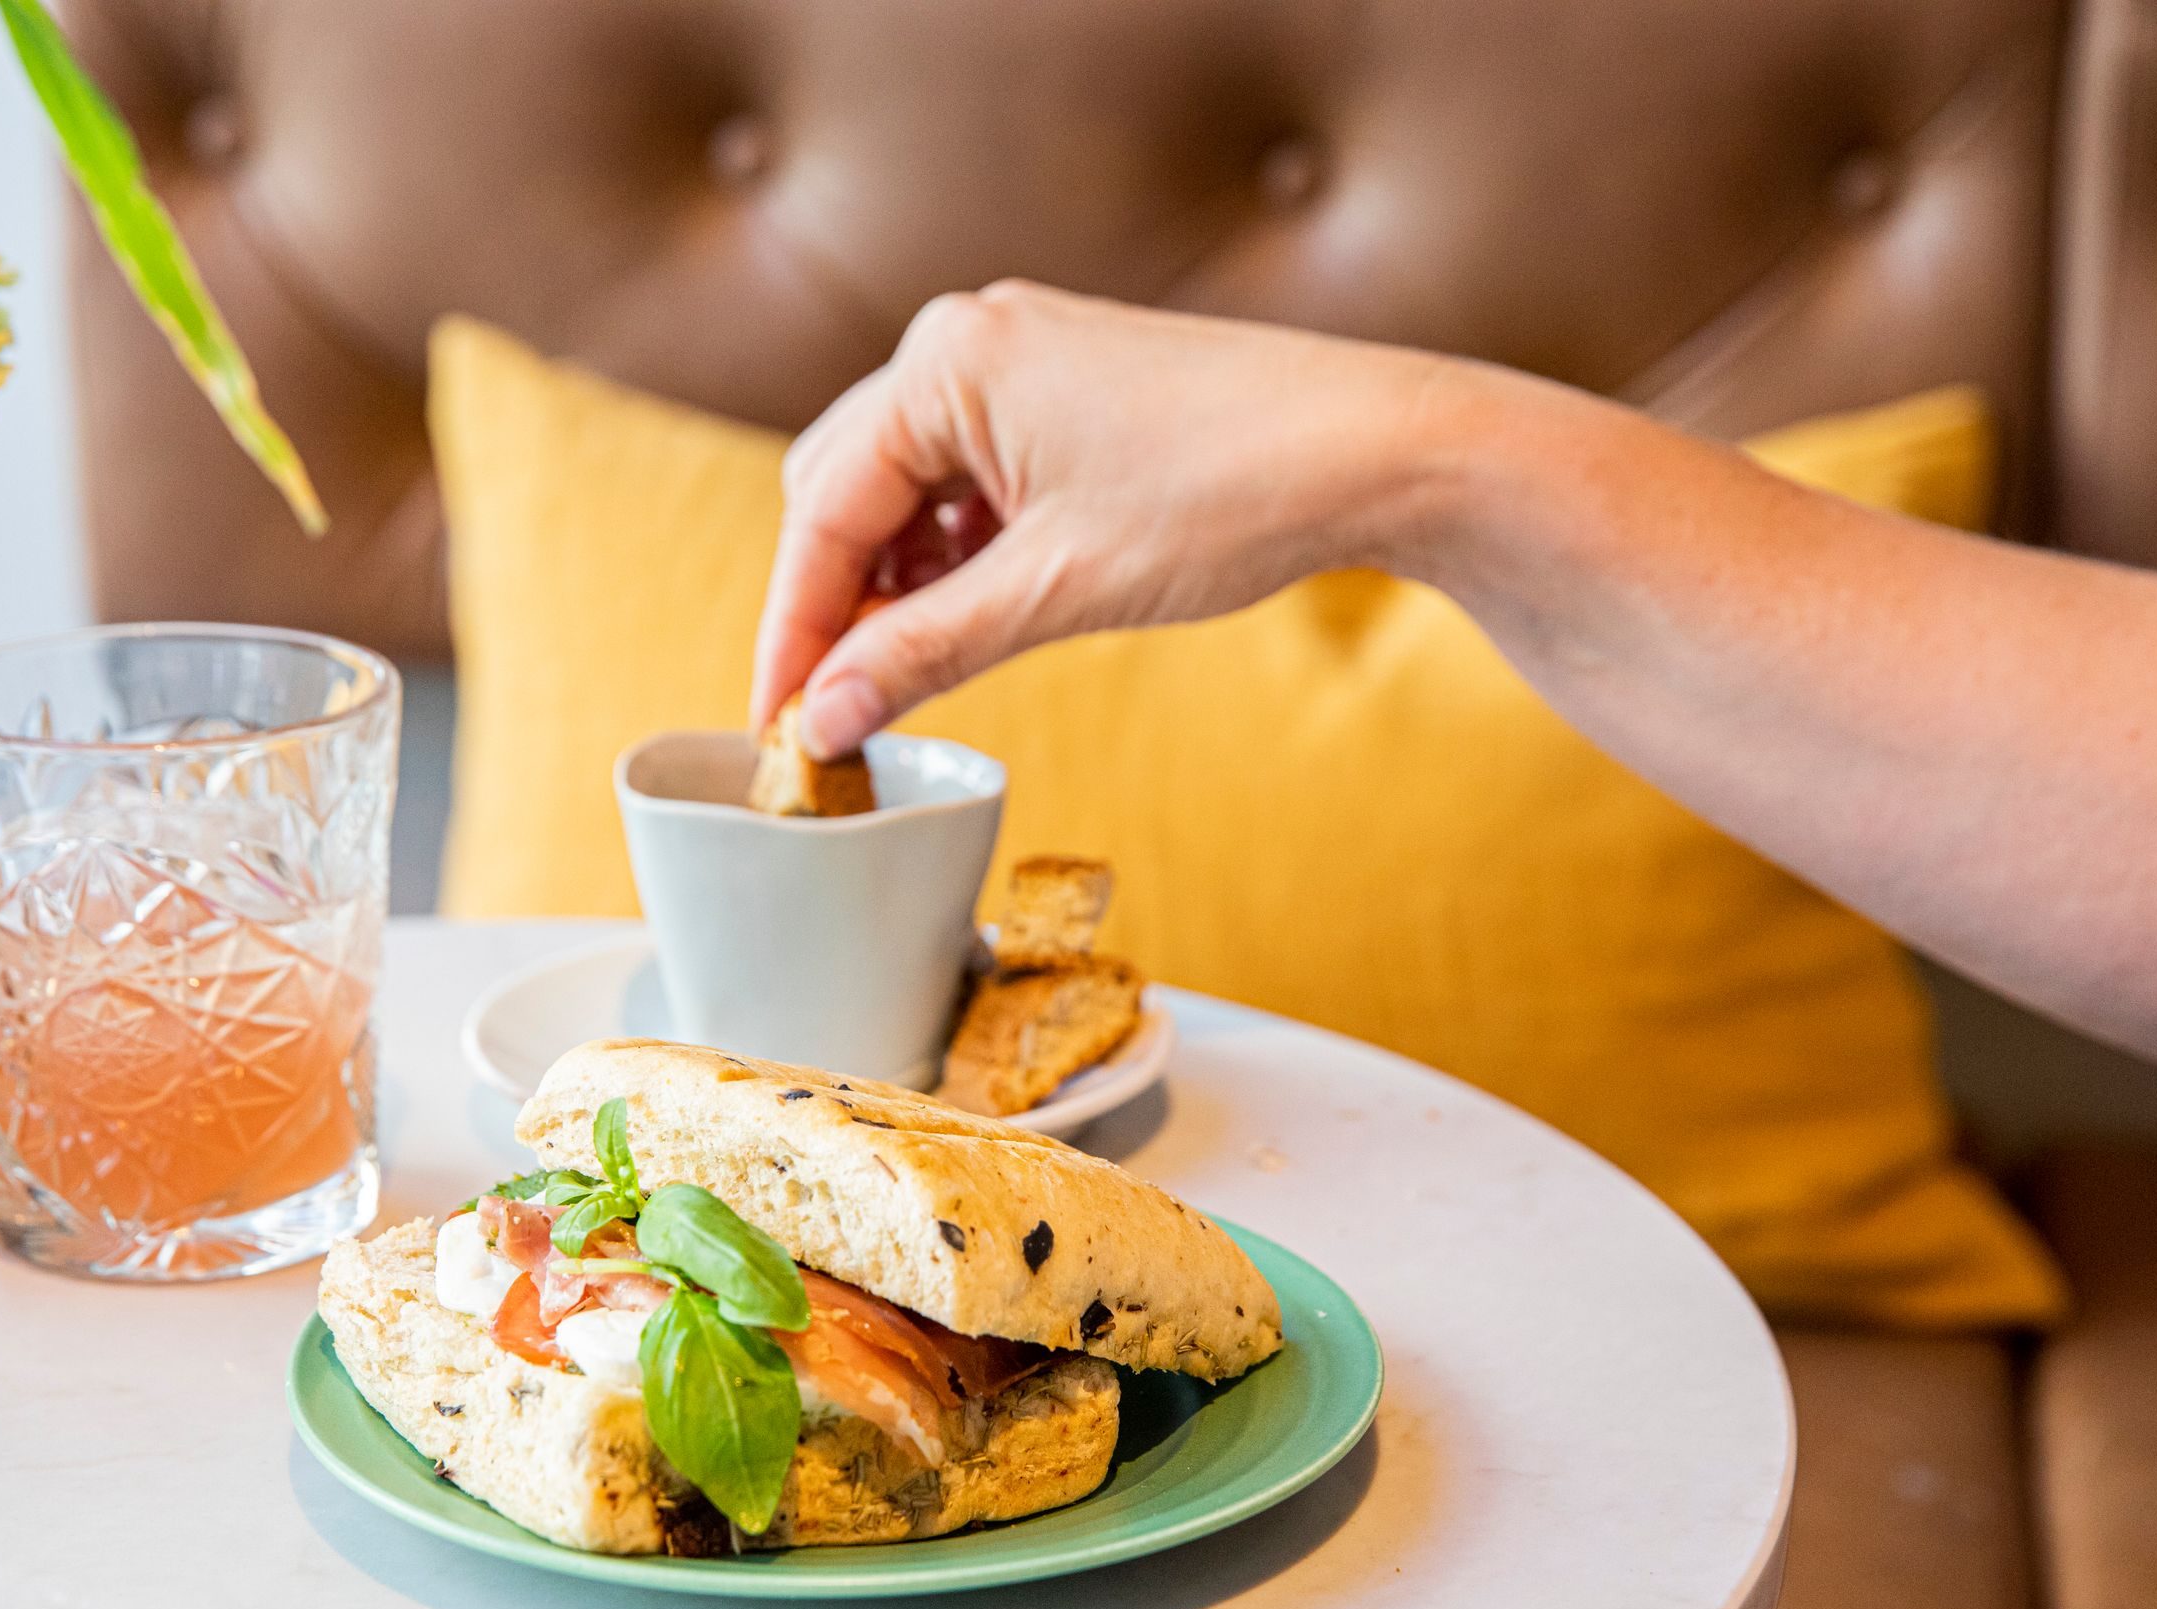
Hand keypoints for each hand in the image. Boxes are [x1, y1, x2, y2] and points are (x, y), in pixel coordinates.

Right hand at [752, 281, 1450, 754]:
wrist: (1380, 449)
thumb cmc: (1233, 494)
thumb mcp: (1058, 591)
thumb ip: (925, 653)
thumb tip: (824, 720)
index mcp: (948, 361)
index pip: (821, 511)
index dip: (793, 630)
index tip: (776, 722)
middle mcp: (967, 338)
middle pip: (843, 489)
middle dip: (835, 603)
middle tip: (834, 711)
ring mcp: (1017, 357)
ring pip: (902, 490)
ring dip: (895, 583)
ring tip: (909, 673)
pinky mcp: (1062, 390)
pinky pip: (964, 478)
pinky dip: (953, 554)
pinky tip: (970, 615)